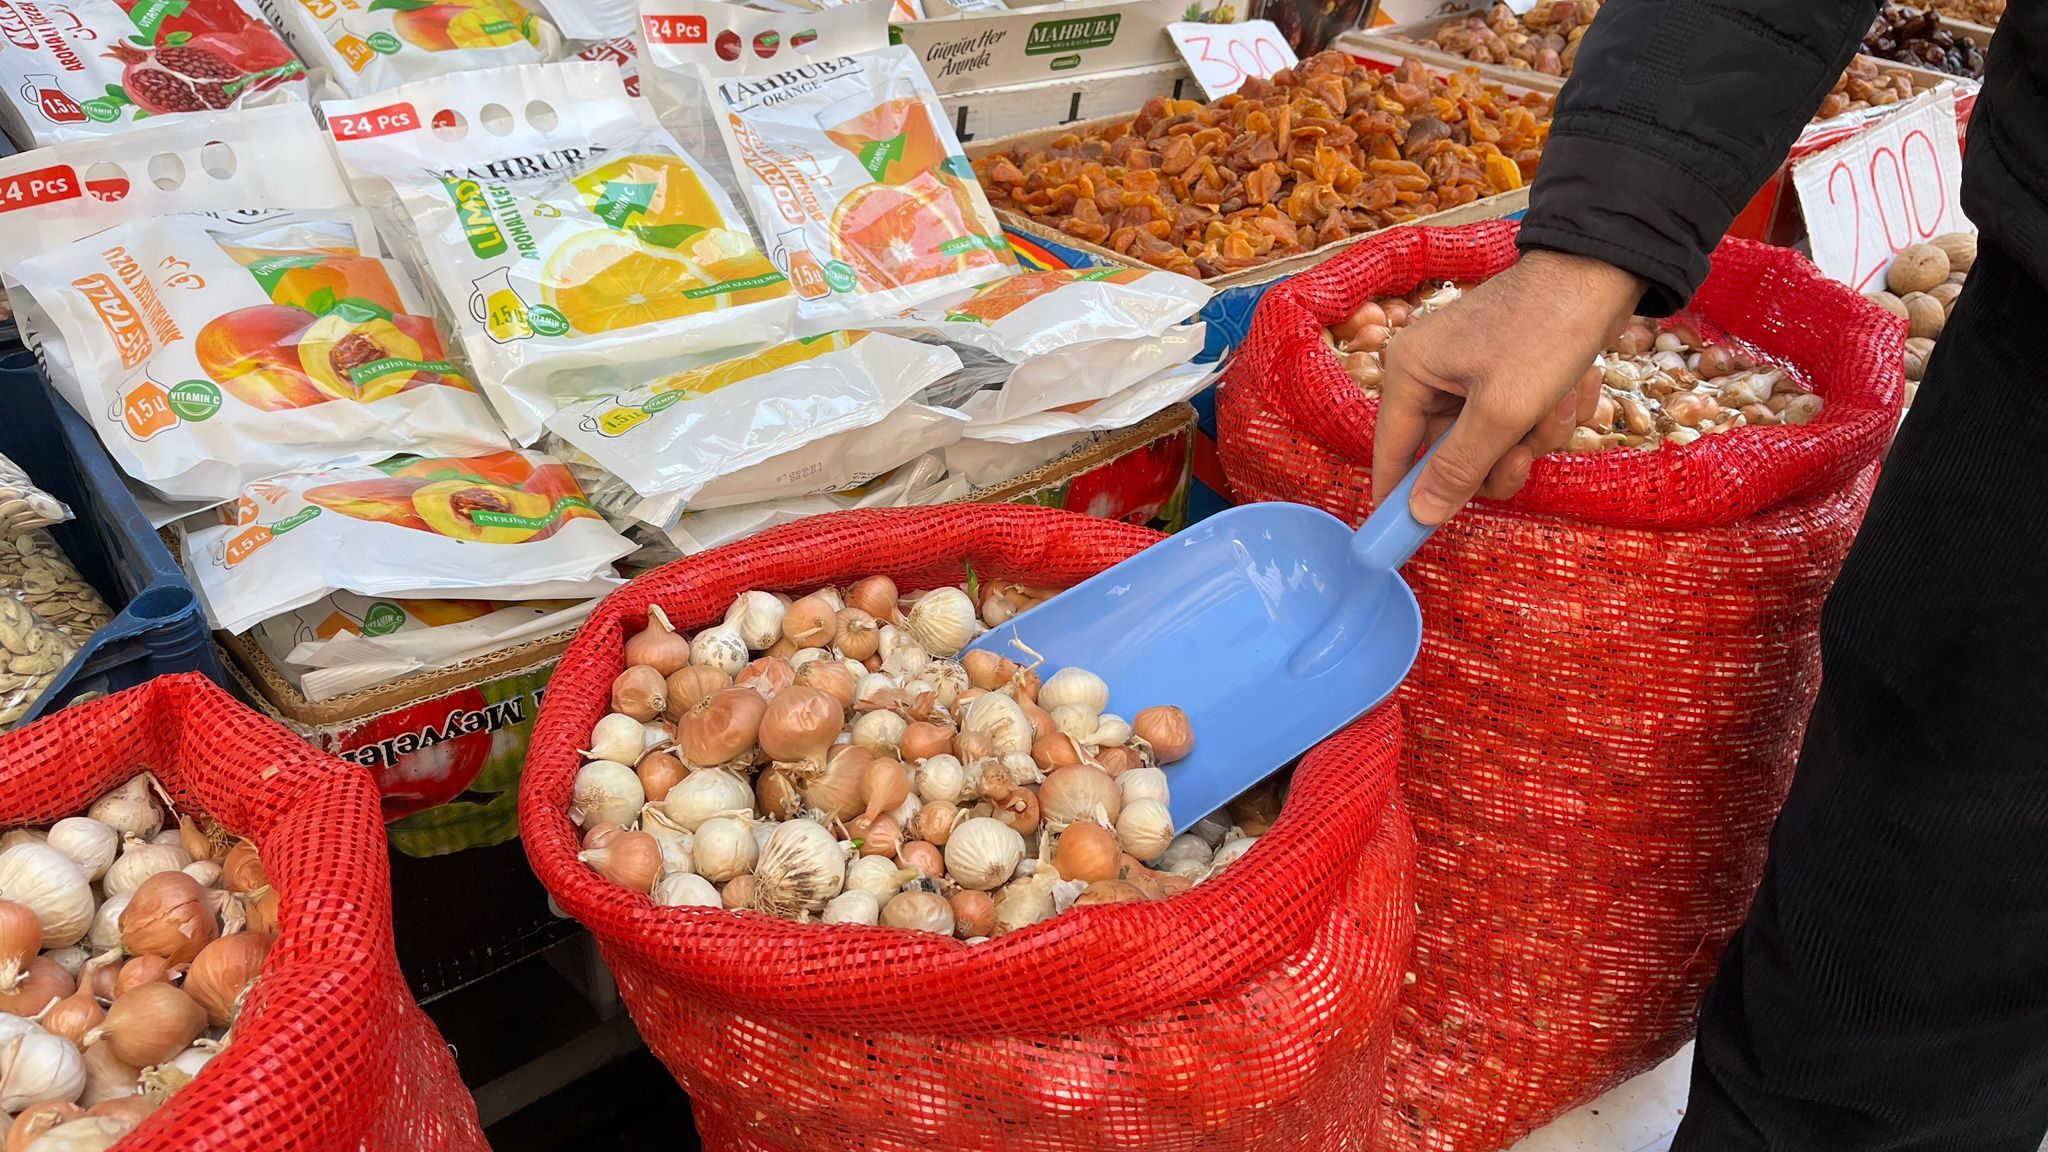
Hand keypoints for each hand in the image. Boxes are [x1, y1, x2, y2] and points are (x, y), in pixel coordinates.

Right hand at [1372, 251, 1643, 524]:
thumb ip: (1458, 468)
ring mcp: (1471, 375)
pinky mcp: (1507, 375)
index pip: (1391, 451)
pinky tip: (1572, 387)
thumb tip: (1419, 515)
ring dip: (1533, 437)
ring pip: (1492, 444)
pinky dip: (1549, 416)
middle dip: (1498, 458)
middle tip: (1525, 455)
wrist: (1604, 273)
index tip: (1401, 541)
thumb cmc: (1545, 333)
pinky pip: (1518, 422)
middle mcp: (1433, 373)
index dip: (1398, 497)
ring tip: (1560, 403)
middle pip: (1450, 454)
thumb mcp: (1501, 411)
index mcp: (1412, 372)